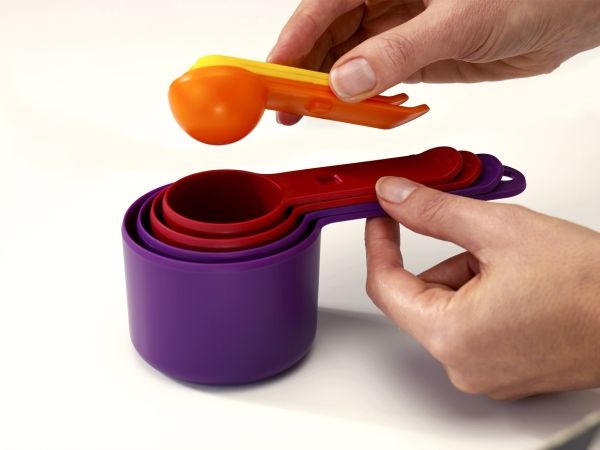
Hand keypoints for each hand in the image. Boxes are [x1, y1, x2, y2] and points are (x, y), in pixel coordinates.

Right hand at [268, 0, 599, 123]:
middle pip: (328, 36)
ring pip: (350, 60)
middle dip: (306, 72)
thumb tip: (345, 81)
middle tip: (287, 107)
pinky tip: (362, 113)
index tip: (271, 75)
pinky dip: (367, 99)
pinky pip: (378, 79)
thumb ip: (399, 52)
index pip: (322, 6)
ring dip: (334, 90)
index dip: (292, 41)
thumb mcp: (459, 20)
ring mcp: (401, 29)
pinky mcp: (417, 55)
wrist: (573, 10)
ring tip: (317, 117)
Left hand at [365, 177, 599, 399]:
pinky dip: (485, 295)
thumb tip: (394, 196)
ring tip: (519, 263)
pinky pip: (473, 325)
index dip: (380, 243)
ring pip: (450, 307)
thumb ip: (435, 212)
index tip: (382, 216)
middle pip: (423, 295)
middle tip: (481, 233)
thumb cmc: (592, 287)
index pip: (385, 284)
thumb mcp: (500, 230)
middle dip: (448, 256)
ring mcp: (486, 372)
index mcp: (451, 336)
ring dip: (471, 273)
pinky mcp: (506, 371)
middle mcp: (463, 364)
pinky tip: (524, 283)